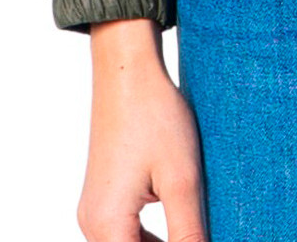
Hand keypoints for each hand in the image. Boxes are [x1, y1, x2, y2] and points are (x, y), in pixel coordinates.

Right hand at [77, 19, 206, 241]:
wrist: (128, 71)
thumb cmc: (154, 117)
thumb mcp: (182, 179)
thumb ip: (189, 232)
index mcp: (107, 226)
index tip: (201, 238)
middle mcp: (92, 225)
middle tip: (204, 230)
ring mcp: (96, 211)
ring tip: (198, 229)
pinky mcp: (104, 198)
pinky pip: (127, 232)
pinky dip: (154, 235)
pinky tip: (184, 223)